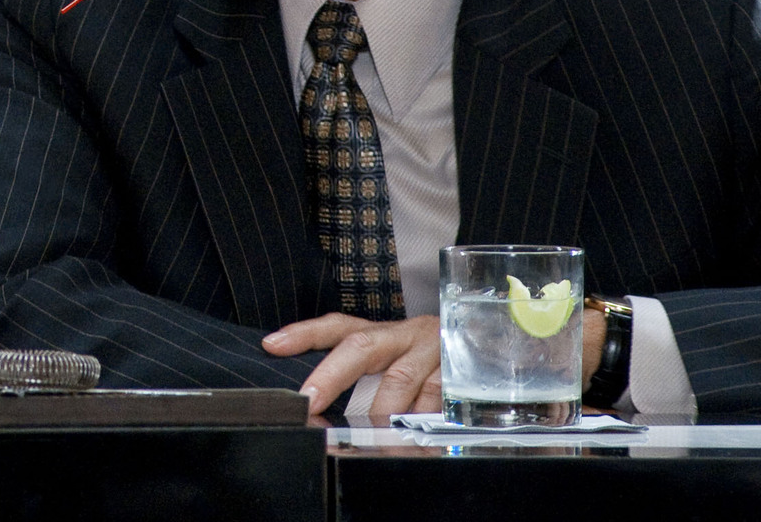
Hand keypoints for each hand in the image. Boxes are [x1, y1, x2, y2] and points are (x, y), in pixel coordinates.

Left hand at [263, 312, 442, 418]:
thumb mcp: (391, 357)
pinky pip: (434, 403)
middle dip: (332, 374)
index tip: (273, 345)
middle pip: (361, 347)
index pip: (337, 326)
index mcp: (382, 331)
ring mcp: (431, 354)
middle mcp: (403, 336)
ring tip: (363, 432)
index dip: (304, 333)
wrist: (487, 341)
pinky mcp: (458, 375)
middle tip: (310, 399)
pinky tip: (407, 435)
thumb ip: (356, 370)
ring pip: (398, 381)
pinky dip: (418, 421)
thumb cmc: (425, 357)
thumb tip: (311, 391)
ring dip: (378, 410)